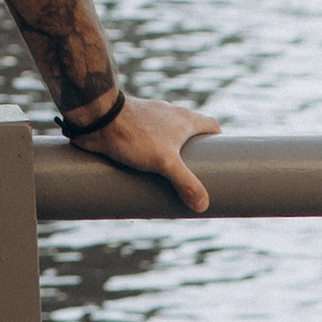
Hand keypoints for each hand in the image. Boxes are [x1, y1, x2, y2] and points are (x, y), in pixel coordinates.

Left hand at [69, 95, 220, 213]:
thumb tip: (203, 206)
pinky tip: (146, 174)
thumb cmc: (134, 134)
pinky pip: (149, 142)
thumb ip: (186, 183)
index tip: (222, 161)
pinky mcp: (132, 128)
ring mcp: (150, 120)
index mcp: (184, 119)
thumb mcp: (165, 162)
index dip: (219, 141)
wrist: (99, 117)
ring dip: (171, 157)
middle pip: (190, 134)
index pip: (211, 125)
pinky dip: (152, 156)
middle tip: (195, 179)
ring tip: (170, 181)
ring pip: (168, 139)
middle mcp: (170, 116)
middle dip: (194, 155)